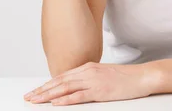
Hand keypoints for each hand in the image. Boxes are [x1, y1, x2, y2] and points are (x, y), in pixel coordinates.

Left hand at [23, 61, 161, 105]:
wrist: (143, 76)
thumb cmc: (126, 78)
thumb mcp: (104, 75)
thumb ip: (90, 78)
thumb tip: (76, 86)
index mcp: (88, 67)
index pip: (62, 76)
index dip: (47, 84)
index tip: (35, 91)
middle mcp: (88, 72)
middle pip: (60, 82)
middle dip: (42, 91)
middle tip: (28, 97)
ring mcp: (94, 81)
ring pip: (65, 88)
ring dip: (48, 95)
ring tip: (35, 101)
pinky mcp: (101, 91)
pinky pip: (80, 96)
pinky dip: (66, 100)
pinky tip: (56, 104)